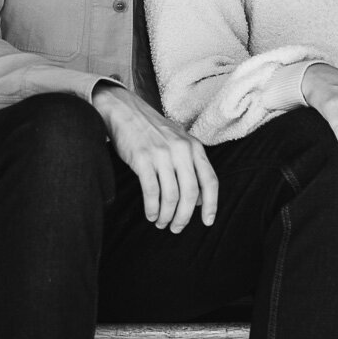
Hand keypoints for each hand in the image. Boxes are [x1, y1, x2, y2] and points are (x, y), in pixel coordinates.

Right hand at [92, 84, 217, 233]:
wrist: (125, 110)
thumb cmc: (153, 130)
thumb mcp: (180, 141)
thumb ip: (192, 166)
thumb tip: (199, 200)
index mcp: (194, 147)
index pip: (210, 180)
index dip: (211, 205)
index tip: (207, 222)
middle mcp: (181, 150)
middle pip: (190, 193)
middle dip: (184, 216)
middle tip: (176, 228)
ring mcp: (162, 154)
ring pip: (171, 196)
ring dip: (166, 215)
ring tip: (161, 222)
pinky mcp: (142, 159)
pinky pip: (151, 191)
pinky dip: (152, 208)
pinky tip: (150, 214)